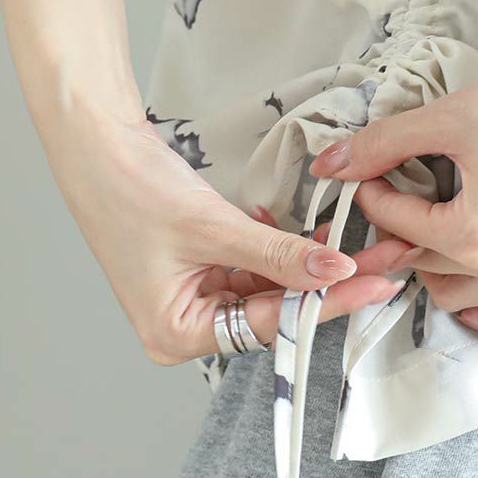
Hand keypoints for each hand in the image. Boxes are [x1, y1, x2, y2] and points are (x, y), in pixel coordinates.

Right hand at [39, 97, 413, 365]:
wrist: (93, 143)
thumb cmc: (130, 188)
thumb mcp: (212, 227)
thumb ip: (278, 255)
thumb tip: (336, 270)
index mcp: (177, 334)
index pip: (271, 325)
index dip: (327, 302)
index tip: (375, 283)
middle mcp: (184, 326)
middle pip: (275, 312)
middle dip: (327, 282)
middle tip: (384, 261)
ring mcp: (192, 298)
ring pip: (270, 288)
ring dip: (309, 262)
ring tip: (358, 238)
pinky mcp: (200, 270)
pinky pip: (254, 267)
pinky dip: (280, 248)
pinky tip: (307, 228)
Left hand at [307, 11, 477, 342]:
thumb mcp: (450, 116)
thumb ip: (383, 145)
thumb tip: (328, 165)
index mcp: (471, 233)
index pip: (399, 227)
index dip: (374, 197)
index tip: (370, 174)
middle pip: (428, 265)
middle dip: (403, 234)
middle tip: (398, 202)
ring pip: (470, 296)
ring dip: (440, 273)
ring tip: (431, 238)